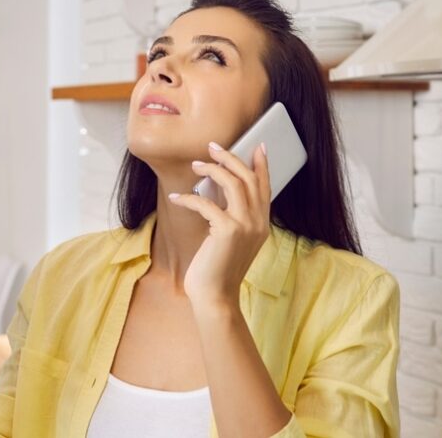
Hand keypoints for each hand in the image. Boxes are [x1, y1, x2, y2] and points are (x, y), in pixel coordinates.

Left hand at [169, 140, 270, 308]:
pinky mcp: (227, 231)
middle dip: (231, 158)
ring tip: (196, 165)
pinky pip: (207, 203)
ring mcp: (245, 226)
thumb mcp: (231, 238)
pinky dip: (189, 197)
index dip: (261, 165)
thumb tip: (217, 188)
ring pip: (233, 184)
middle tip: (213, 146)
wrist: (216, 295)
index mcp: (262, 223)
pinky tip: (176, 198)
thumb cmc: (218, 266)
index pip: (265, 187)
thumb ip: (232, 216)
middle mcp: (258, 222)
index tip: (257, 146)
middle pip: (248, 179)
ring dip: (213, 169)